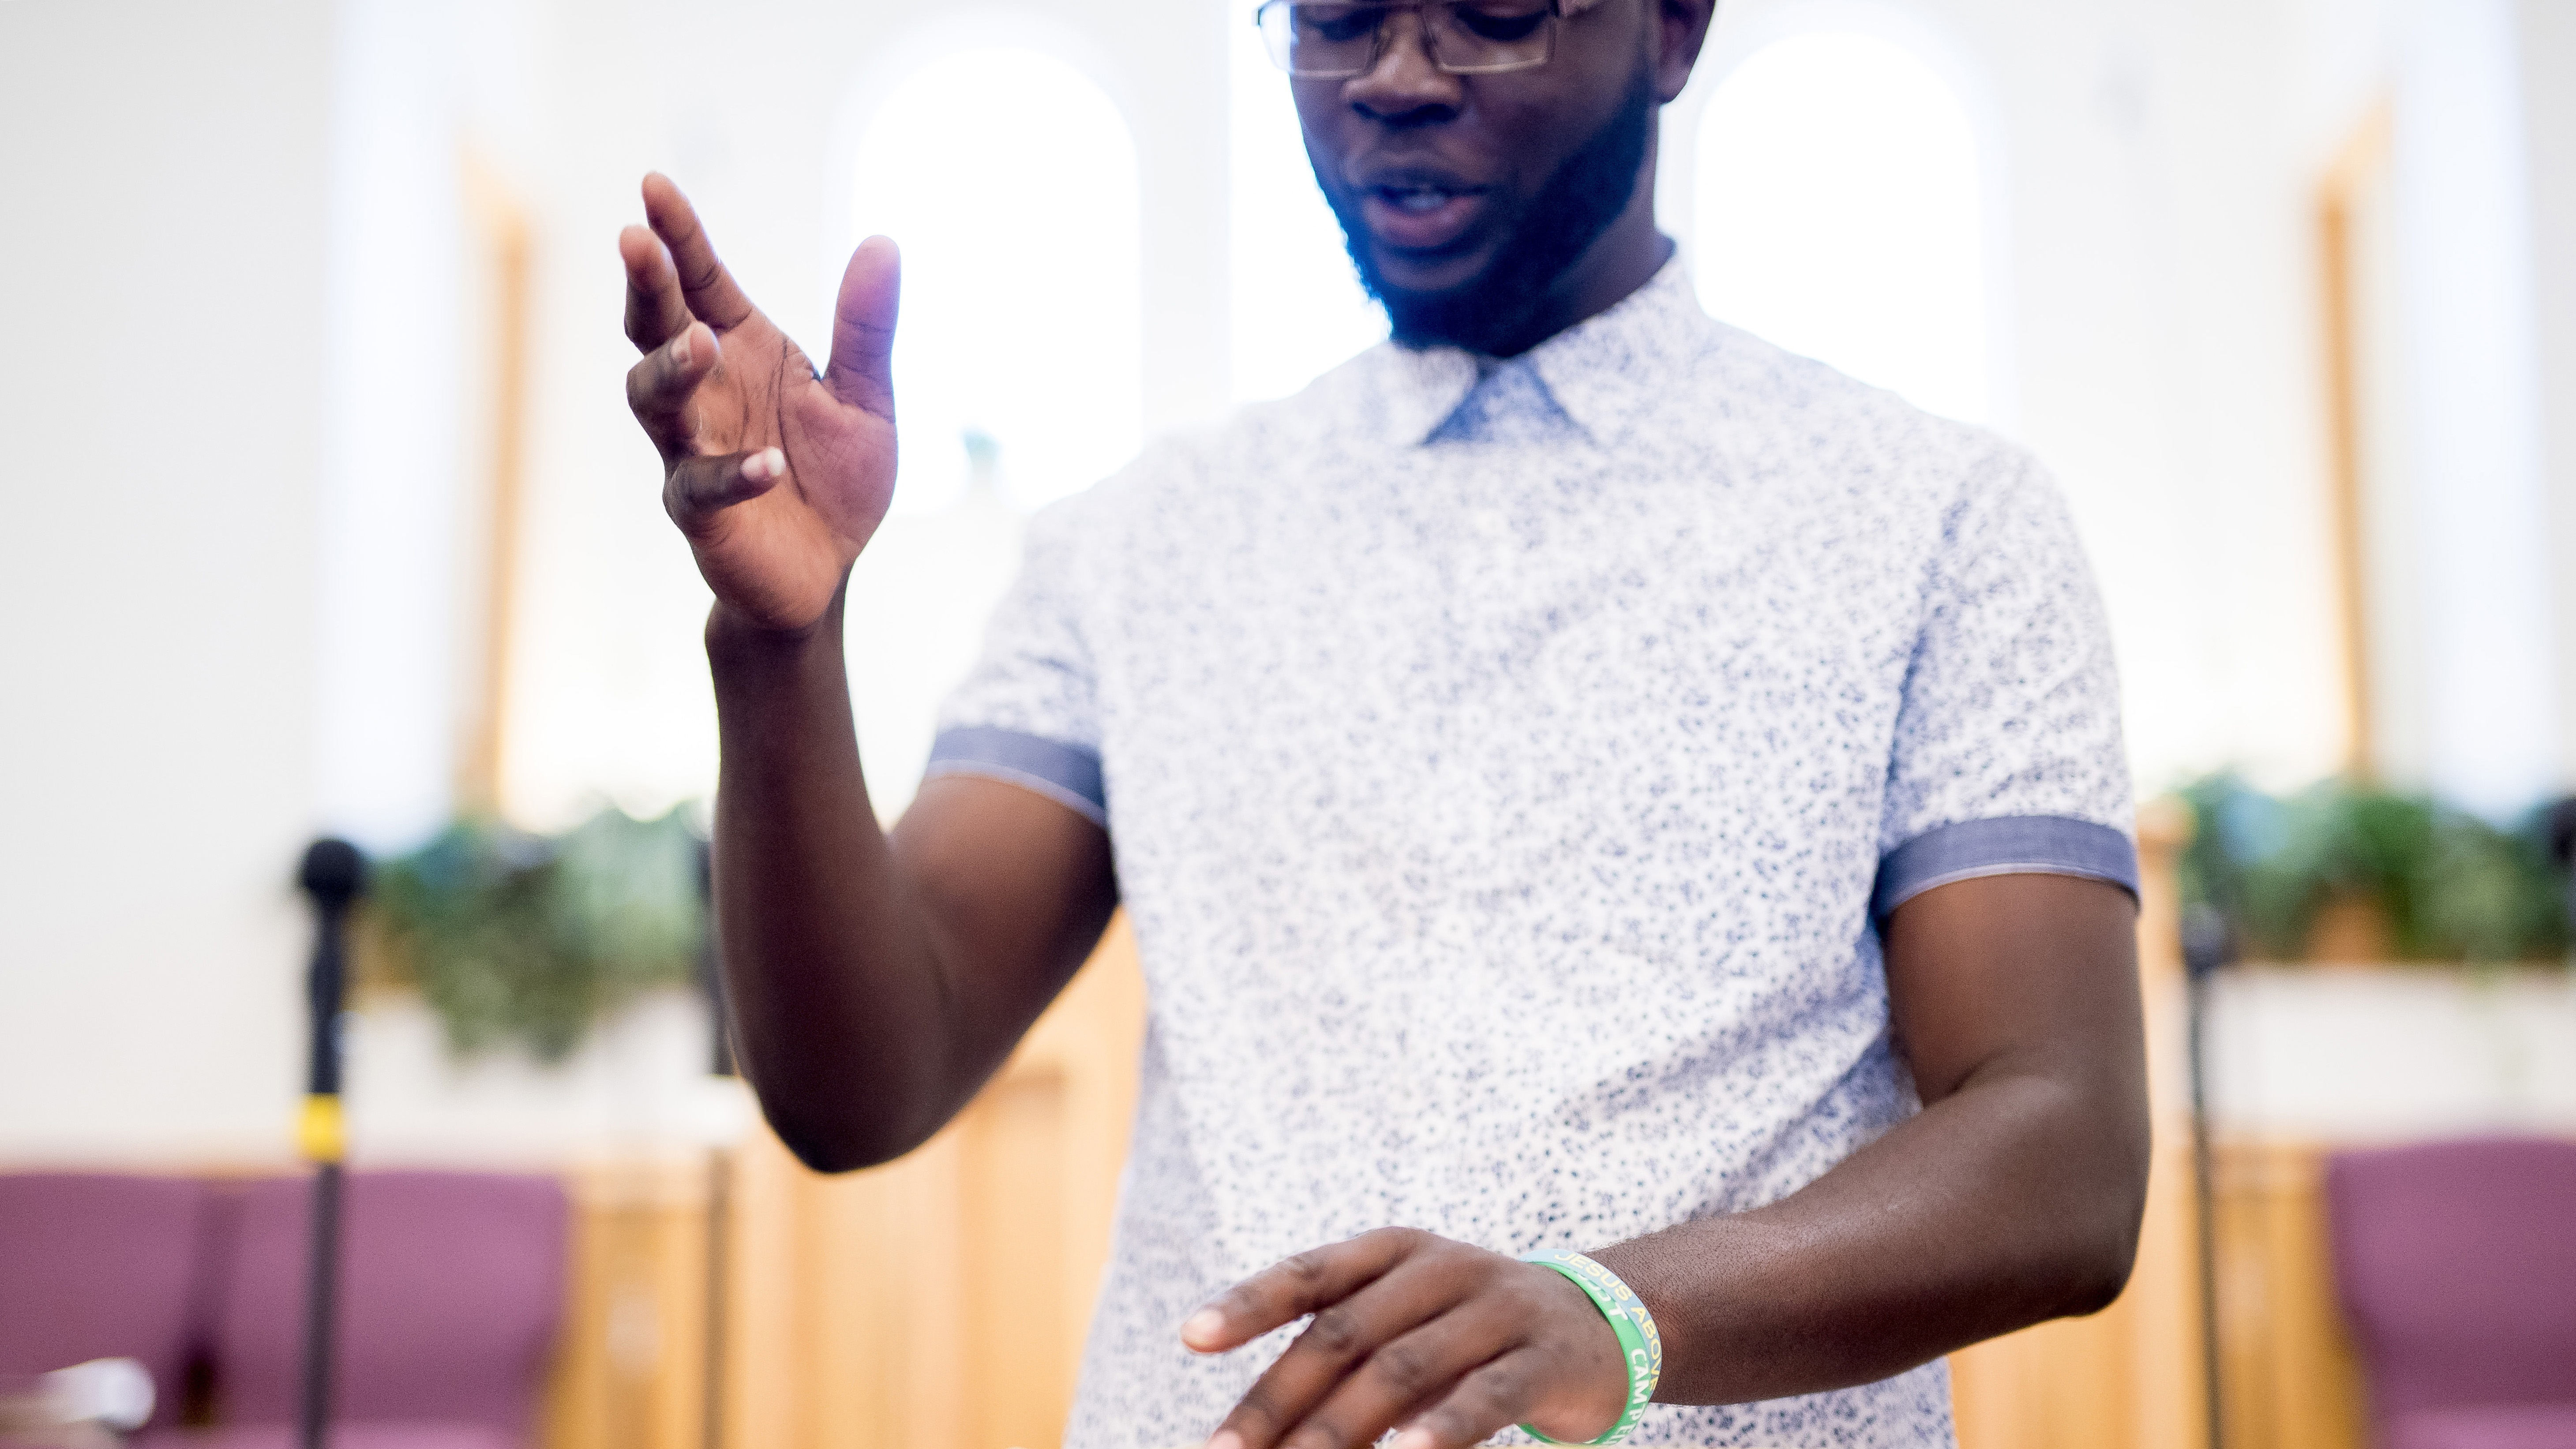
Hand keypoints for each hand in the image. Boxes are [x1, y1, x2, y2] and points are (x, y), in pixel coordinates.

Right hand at [620, 173, 900, 634]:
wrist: (826, 571)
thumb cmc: (834, 479)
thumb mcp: (866, 398)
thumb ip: (867, 328)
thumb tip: (884, 242)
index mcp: (739, 351)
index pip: (699, 280)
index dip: (677, 235)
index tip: (654, 183)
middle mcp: (705, 392)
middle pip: (656, 328)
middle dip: (647, 285)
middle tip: (637, 241)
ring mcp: (691, 451)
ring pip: (654, 401)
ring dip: (671, 367)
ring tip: (701, 342)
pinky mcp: (701, 513)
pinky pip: (702, 488)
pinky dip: (733, 474)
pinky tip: (769, 465)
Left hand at [1183, 1229, 1631, 1448]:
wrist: (1601, 1327)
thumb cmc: (1471, 1333)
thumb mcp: (1408, 1326)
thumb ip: (1344, 1359)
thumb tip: (1259, 1430)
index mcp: (1395, 1252)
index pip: (1310, 1273)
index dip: (1249, 1302)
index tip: (1190, 1337)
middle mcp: (1442, 1268)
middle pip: (1344, 1334)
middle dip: (1278, 1400)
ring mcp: (1497, 1309)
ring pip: (1403, 1369)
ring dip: (1342, 1429)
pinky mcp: (1544, 1359)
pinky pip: (1488, 1395)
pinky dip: (1445, 1428)